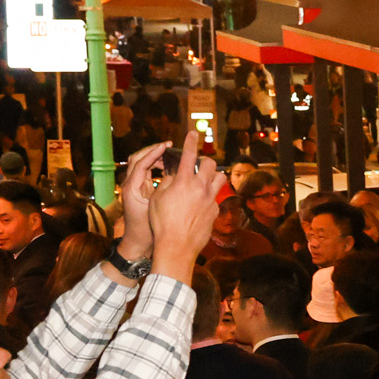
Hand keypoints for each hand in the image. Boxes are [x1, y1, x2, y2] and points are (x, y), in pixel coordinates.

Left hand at [111, 140, 171, 262]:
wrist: (137, 242)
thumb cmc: (147, 228)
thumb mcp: (155, 208)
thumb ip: (161, 190)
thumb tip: (172, 174)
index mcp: (131, 187)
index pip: (141, 162)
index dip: (154, 152)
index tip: (167, 146)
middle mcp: (129, 184)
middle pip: (137, 158)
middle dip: (152, 150)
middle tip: (168, 146)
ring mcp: (132, 186)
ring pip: (140, 163)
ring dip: (153, 157)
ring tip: (169, 155)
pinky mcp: (137, 189)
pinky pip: (144, 171)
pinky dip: (153, 165)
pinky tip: (166, 167)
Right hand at [144, 131, 221, 285]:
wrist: (177, 245)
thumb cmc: (162, 222)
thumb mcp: (158, 198)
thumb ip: (168, 182)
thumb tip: (175, 175)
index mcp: (183, 182)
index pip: (188, 155)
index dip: (190, 142)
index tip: (193, 133)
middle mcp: (200, 188)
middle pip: (210, 164)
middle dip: (204, 161)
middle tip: (197, 166)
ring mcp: (211, 199)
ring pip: (220, 178)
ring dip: (213, 176)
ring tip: (203, 181)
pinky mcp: (215, 210)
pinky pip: (216, 197)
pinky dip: (209, 196)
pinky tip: (200, 205)